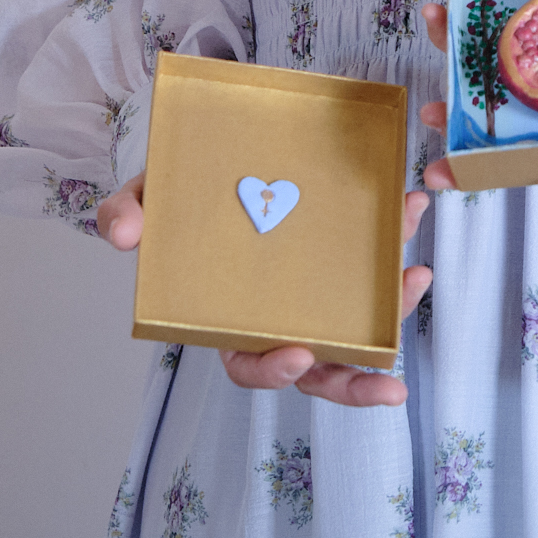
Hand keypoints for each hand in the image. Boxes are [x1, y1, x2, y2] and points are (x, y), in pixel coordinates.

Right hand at [99, 173, 432, 405]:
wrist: (209, 154)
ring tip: (417, 280)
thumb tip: (119, 233)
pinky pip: (373, 268)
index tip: (298, 355)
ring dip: (393, 314)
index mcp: (227, 319)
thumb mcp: (143, 199)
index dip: (272, 372)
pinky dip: (396, 246)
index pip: (249, 366)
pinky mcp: (342, 258)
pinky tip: (413, 212)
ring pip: (357, 327)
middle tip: (388, 383)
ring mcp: (313, 291)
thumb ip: (125, 213)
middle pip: (316, 369)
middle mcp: (276, 315)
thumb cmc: (176, 197)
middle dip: (355, 382)